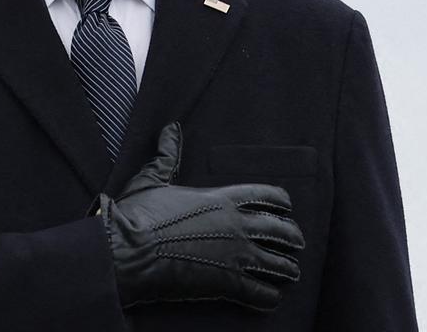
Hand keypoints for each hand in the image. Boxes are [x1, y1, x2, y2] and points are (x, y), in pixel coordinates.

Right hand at [99, 122, 305, 310]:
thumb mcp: (152, 179)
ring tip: (292, 272)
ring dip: (286, 268)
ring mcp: (235, 254)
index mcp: (220, 198)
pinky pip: (260, 292)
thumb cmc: (137, 215)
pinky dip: (270, 296)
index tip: (288, 207)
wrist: (128, 250)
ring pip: (275, 262)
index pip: (264, 196)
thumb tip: (169, 129)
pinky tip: (272, 298)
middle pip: (278, 229)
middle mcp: (235, 224)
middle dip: (292, 236)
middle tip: (298, 242)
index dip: (280, 202)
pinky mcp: (227, 282)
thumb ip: (167, 155)